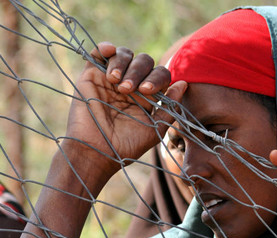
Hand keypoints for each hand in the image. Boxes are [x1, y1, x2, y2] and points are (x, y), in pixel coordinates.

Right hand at [63, 42, 186, 180]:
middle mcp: (131, 85)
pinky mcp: (91, 75)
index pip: (159, 74)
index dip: (157, 77)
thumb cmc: (126, 145)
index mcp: (147, 96)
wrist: (96, 150)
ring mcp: (111, 79)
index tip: (148, 92)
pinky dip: (105, 47)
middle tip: (130, 90)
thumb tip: (184, 83)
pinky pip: (99, 52)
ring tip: (117, 82)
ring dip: (124, 63)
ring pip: (124, 54)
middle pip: (144, 61)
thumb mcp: (155, 128)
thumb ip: (170, 107)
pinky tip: (109, 51)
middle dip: (140, 71)